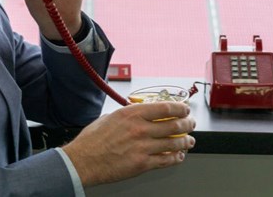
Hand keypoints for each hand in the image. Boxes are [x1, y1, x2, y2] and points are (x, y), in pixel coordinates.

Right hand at [61, 102, 195, 186]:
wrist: (82, 161)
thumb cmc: (92, 141)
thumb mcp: (109, 118)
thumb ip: (127, 115)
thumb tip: (138, 113)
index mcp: (132, 114)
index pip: (165, 108)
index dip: (180, 108)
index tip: (185, 109)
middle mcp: (140, 129)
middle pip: (174, 125)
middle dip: (187, 124)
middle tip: (190, 124)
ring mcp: (142, 147)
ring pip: (174, 143)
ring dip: (186, 141)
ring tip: (189, 141)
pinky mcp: (142, 164)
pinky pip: (166, 160)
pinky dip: (176, 157)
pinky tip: (178, 156)